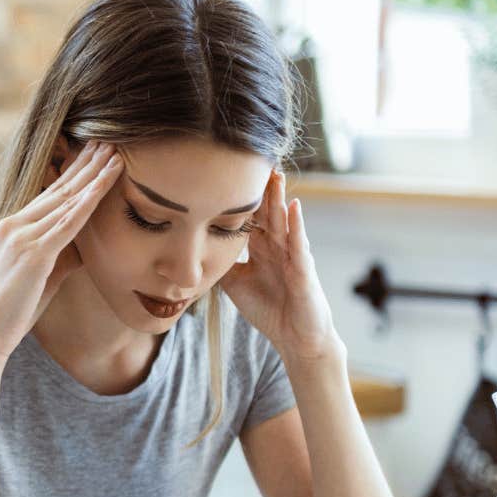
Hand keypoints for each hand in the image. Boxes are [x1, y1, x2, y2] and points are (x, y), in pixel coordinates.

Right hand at [0, 142, 123, 362]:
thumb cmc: (12, 311)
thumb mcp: (43, 276)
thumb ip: (62, 256)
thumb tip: (86, 248)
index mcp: (13, 228)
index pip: (50, 193)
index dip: (76, 172)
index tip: (96, 154)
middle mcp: (15, 225)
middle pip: (59, 188)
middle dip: (87, 163)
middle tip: (109, 139)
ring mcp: (23, 237)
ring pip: (67, 200)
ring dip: (94, 175)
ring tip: (115, 153)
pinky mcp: (34, 254)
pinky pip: (68, 222)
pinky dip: (90, 201)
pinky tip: (105, 183)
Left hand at [218, 170, 341, 363]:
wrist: (295, 338)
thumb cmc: (269, 309)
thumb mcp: (235, 283)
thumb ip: (220, 263)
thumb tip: (192, 249)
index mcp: (261, 248)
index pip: (250, 217)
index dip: (238, 197)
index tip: (224, 174)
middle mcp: (278, 247)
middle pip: (267, 211)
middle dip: (260, 188)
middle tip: (251, 159)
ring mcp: (292, 256)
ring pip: (284, 221)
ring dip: (279, 198)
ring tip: (275, 174)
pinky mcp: (304, 271)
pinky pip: (300, 245)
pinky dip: (297, 225)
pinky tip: (294, 206)